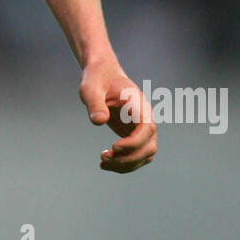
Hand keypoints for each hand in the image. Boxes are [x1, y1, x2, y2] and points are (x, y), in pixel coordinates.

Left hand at [79, 59, 156, 173]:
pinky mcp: (134, 135)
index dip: (134, 142)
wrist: (102, 75)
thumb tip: (99, 121)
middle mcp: (145, 117)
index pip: (147, 128)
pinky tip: (106, 163)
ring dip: (127, 164)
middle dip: (128, 158)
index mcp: (138, 104)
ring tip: (103, 162)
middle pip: (149, 146)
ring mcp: (142, 128)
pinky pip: (137, 155)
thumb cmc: (97, 79)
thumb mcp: (90, 89)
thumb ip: (95, 103)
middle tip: (103, 157)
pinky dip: (125, 163)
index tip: (114, 147)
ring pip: (145, 154)